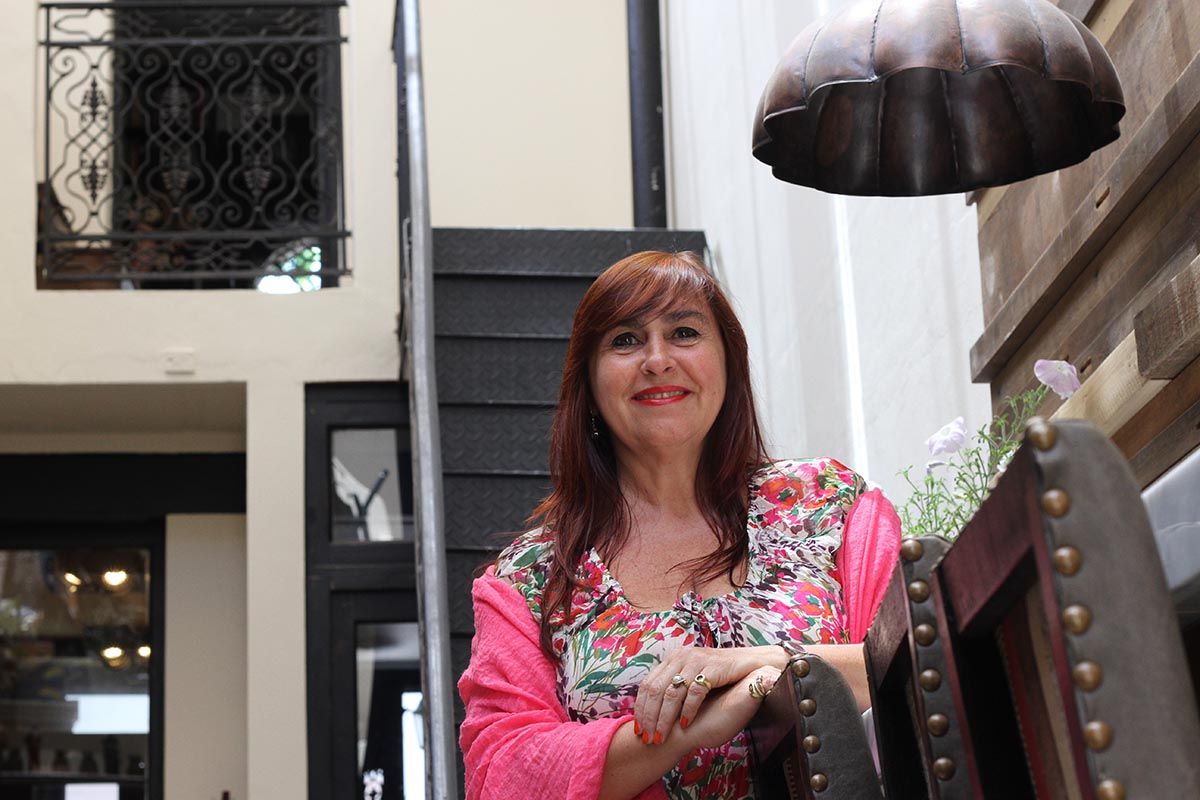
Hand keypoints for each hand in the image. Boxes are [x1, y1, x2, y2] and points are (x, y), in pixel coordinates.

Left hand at [633, 645, 784, 744]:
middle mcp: (681, 657)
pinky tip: (685, 724)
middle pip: (656, 690)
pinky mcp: (712, 667)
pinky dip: (688, 710)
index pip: (648, 685)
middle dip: (650, 717)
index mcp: (673, 659)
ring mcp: (697, 660)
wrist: (753, 664)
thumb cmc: (722, 677)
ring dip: (664, 718)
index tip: (639, 730)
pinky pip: (695, 692)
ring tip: (662, 736)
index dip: (640, 709)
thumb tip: (653, 712)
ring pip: (672, 692)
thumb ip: (677, 688)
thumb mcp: (694, 679)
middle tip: (649, 738)